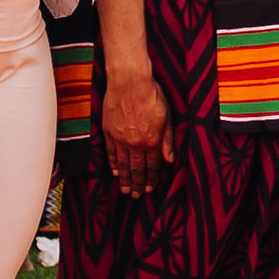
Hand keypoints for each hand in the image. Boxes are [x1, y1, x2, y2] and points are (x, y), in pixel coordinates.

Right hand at [102, 63, 172, 198]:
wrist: (129, 82)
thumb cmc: (152, 95)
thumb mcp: (167, 117)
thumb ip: (168, 140)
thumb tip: (170, 159)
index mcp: (152, 140)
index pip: (153, 165)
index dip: (152, 178)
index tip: (150, 189)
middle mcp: (135, 143)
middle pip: (136, 169)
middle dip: (137, 184)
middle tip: (136, 196)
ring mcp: (120, 138)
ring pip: (122, 164)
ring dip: (125, 179)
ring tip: (125, 190)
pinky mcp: (108, 132)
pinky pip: (111, 153)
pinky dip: (113, 164)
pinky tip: (115, 172)